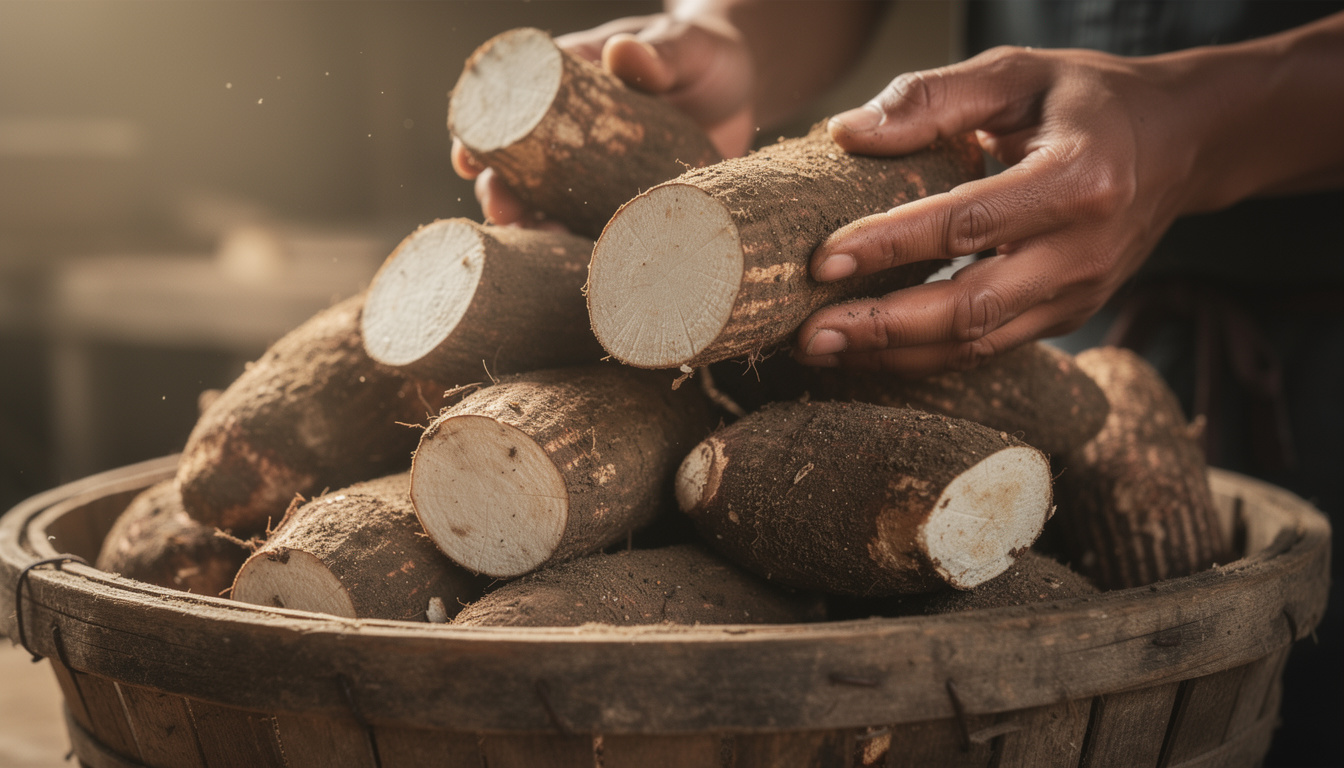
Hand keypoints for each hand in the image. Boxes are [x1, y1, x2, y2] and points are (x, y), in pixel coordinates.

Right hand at [451, 14, 754, 227]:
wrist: (743, 91)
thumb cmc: (703, 54)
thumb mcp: (686, 46)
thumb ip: (660, 52)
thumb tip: (623, 55)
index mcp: (568, 83)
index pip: (512, 107)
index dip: (483, 134)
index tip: (467, 157)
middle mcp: (572, 132)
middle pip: (521, 166)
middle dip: (502, 192)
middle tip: (502, 214)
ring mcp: (596, 173)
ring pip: (551, 205)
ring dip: (538, 230)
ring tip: (536, 248)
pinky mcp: (625, 202)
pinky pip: (596, 229)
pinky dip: (585, 250)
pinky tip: (579, 268)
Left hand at [793, 45, 1203, 376]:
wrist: (1182, 143)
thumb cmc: (1088, 99)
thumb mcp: (1017, 72)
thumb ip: (932, 98)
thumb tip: (846, 133)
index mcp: (1078, 178)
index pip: (968, 223)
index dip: (891, 246)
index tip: (821, 260)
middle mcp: (1084, 250)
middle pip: (972, 307)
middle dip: (883, 327)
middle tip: (808, 335)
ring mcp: (1080, 294)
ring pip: (977, 343)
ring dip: (894, 355)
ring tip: (821, 351)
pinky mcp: (1067, 317)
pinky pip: (989, 347)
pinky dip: (924, 355)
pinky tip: (869, 349)